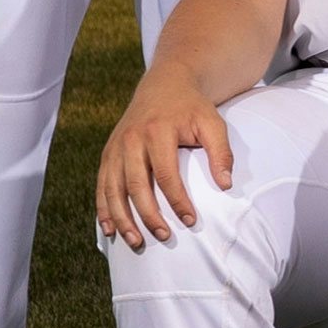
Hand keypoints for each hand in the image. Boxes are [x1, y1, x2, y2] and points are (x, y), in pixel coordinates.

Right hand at [94, 76, 237, 248]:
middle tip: (163, 236)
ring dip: (122, 218)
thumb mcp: (213, 123)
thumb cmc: (192, 108)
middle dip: (148, 214)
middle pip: (136, 184)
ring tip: (135, 242)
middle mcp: (131, 140)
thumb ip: (221, 152)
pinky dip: (103, 208)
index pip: (166, 174)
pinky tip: (109, 228)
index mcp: (158, 132)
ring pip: (113, 188)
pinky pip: (101, 184)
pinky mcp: (107, 153)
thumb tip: (226, 185)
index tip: (190, 221)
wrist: (165, 85)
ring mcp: (116, 147)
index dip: (177, 200)